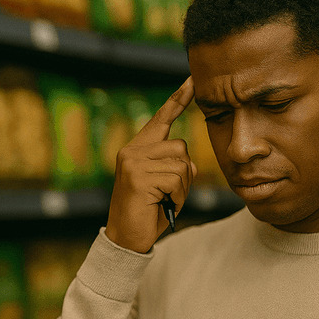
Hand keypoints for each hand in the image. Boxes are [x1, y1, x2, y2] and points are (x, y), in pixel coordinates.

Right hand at [104, 77, 196, 252]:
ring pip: (181, 164)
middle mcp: (132, 151)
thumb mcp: (165, 185)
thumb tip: (189, 163)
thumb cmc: (148, 212)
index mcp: (137, 149)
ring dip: (181, 187)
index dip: (178, 99)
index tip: (193, 79)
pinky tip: (160, 204)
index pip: (161, 118)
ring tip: (162, 200)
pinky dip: (177, 196)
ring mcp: (133, 163)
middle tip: (166, 193)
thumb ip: (176, 166)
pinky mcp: (138, 177)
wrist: (126, 238)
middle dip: (183, 173)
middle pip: (180, 147)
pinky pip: (176, 180)